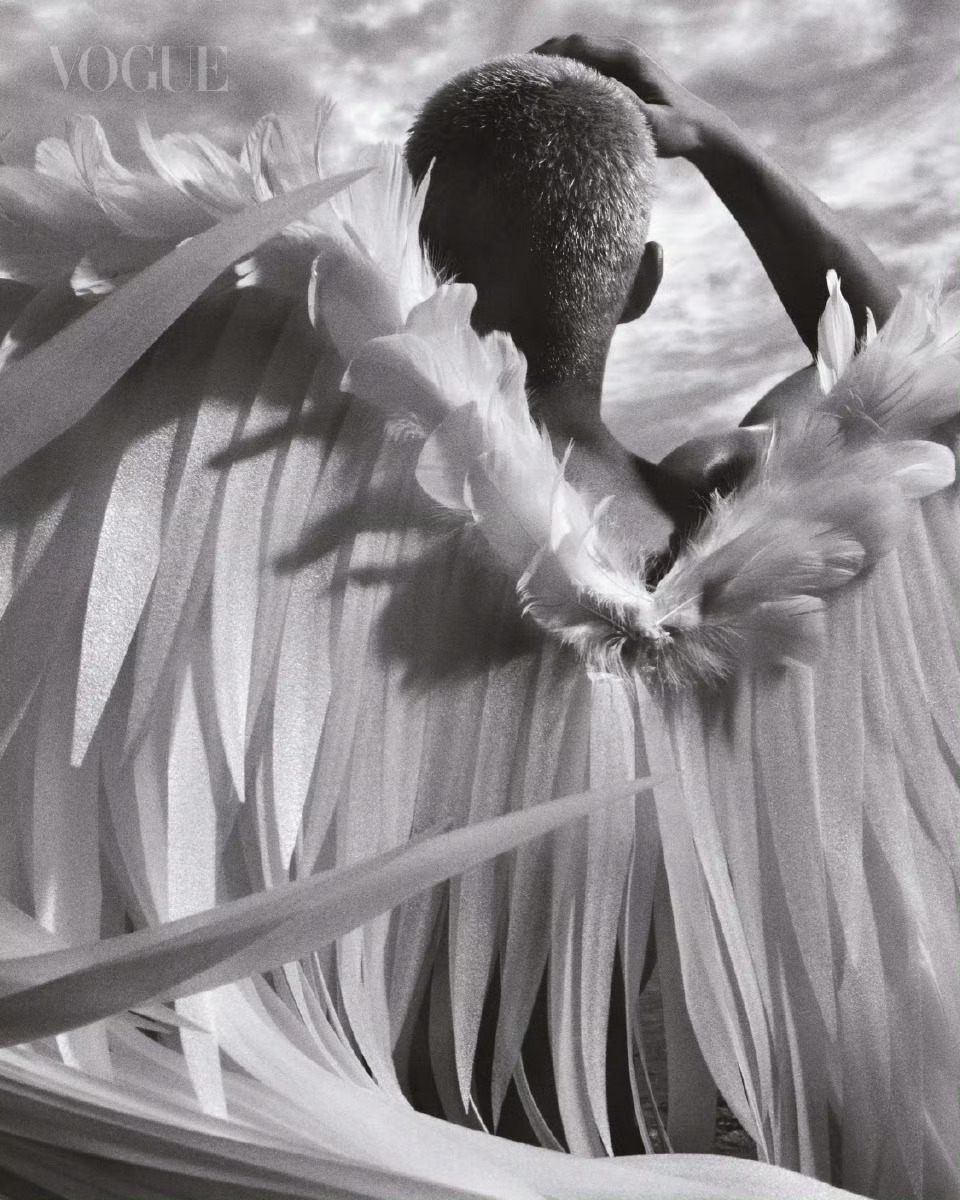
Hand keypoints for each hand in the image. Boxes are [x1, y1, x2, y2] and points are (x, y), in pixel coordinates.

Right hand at [532, 34, 727, 158]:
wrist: (699, 128)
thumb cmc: (679, 130)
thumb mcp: (655, 126)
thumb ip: (628, 111)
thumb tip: (595, 99)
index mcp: (626, 59)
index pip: (576, 46)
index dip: (545, 56)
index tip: (522, 75)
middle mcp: (619, 54)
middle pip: (568, 45)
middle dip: (538, 60)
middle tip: (510, 82)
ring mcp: (615, 63)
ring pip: (571, 56)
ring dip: (546, 68)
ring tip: (519, 89)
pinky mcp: (613, 77)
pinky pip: (579, 69)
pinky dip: (559, 78)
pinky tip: (543, 97)